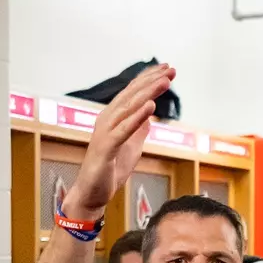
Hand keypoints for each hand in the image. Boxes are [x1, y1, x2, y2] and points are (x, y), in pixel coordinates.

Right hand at [64, 63, 175, 221]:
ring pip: (129, 108)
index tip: (167, 68)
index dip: (149, 79)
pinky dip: (137, 117)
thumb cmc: (108, 171)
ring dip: (148, 93)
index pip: (132, 93)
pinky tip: (150, 107)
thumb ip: (138, 129)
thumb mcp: (131, 147)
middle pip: (132, 95)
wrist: (92, 194)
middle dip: (152, 81)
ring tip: (164, 82)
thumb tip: (149, 115)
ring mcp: (105, 133)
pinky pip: (123, 130)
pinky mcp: (106, 148)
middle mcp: (107, 120)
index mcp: (113, 118)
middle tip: (171, 70)